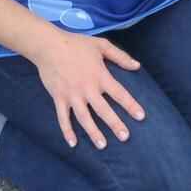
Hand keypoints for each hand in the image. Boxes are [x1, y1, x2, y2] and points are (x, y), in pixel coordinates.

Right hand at [29, 31, 144, 149]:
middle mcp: (87, 88)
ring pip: (84, 118)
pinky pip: (63, 118)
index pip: (119, 93)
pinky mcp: (58, 98)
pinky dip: (67, 131)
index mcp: (100, 76)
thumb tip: (137, 66)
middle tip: (125, 137)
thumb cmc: (77, 44)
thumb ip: (120, 56)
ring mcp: (72, 95)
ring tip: (102, 145)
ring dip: (93, 132)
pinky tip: (73, 143)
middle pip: (103, 110)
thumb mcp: (102, 45)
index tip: (141, 117)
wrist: (49, 46)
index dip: (130, 105)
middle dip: (115, 124)